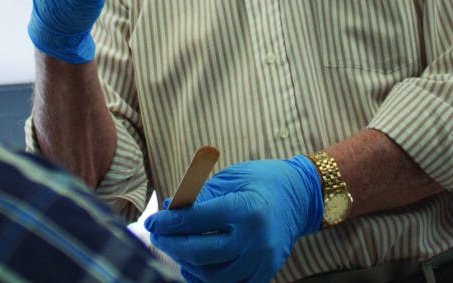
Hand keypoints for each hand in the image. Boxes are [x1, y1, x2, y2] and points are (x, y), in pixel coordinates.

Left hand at [145, 155, 322, 282]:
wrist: (299, 196)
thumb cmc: (259, 181)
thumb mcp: (227, 179)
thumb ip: (198, 198)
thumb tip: (168, 212)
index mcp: (245, 209)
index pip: (195, 221)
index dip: (168, 223)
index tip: (152, 221)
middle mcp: (255, 239)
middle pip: (200, 252)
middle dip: (171, 245)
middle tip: (158, 236)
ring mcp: (262, 260)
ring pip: (212, 275)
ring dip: (187, 264)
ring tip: (176, 248)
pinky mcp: (266, 272)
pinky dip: (207, 278)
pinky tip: (195, 265)